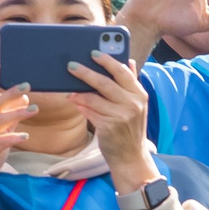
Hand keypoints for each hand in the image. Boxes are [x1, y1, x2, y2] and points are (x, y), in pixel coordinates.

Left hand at [66, 53, 157, 192]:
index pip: (123, 72)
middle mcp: (133, 104)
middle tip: (72, 66)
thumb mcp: (136, 105)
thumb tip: (129, 61)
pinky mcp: (109, 127)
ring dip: (79, 92)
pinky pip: (89, 112)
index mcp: (140, 94)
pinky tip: (74, 102)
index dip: (107, 61)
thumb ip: (132, 83)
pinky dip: (80, 106)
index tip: (93, 52)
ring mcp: (121, 116)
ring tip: (69, 89)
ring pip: (94, 98)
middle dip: (86, 72)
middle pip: (105, 82)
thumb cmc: (130, 129)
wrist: (131, 157)